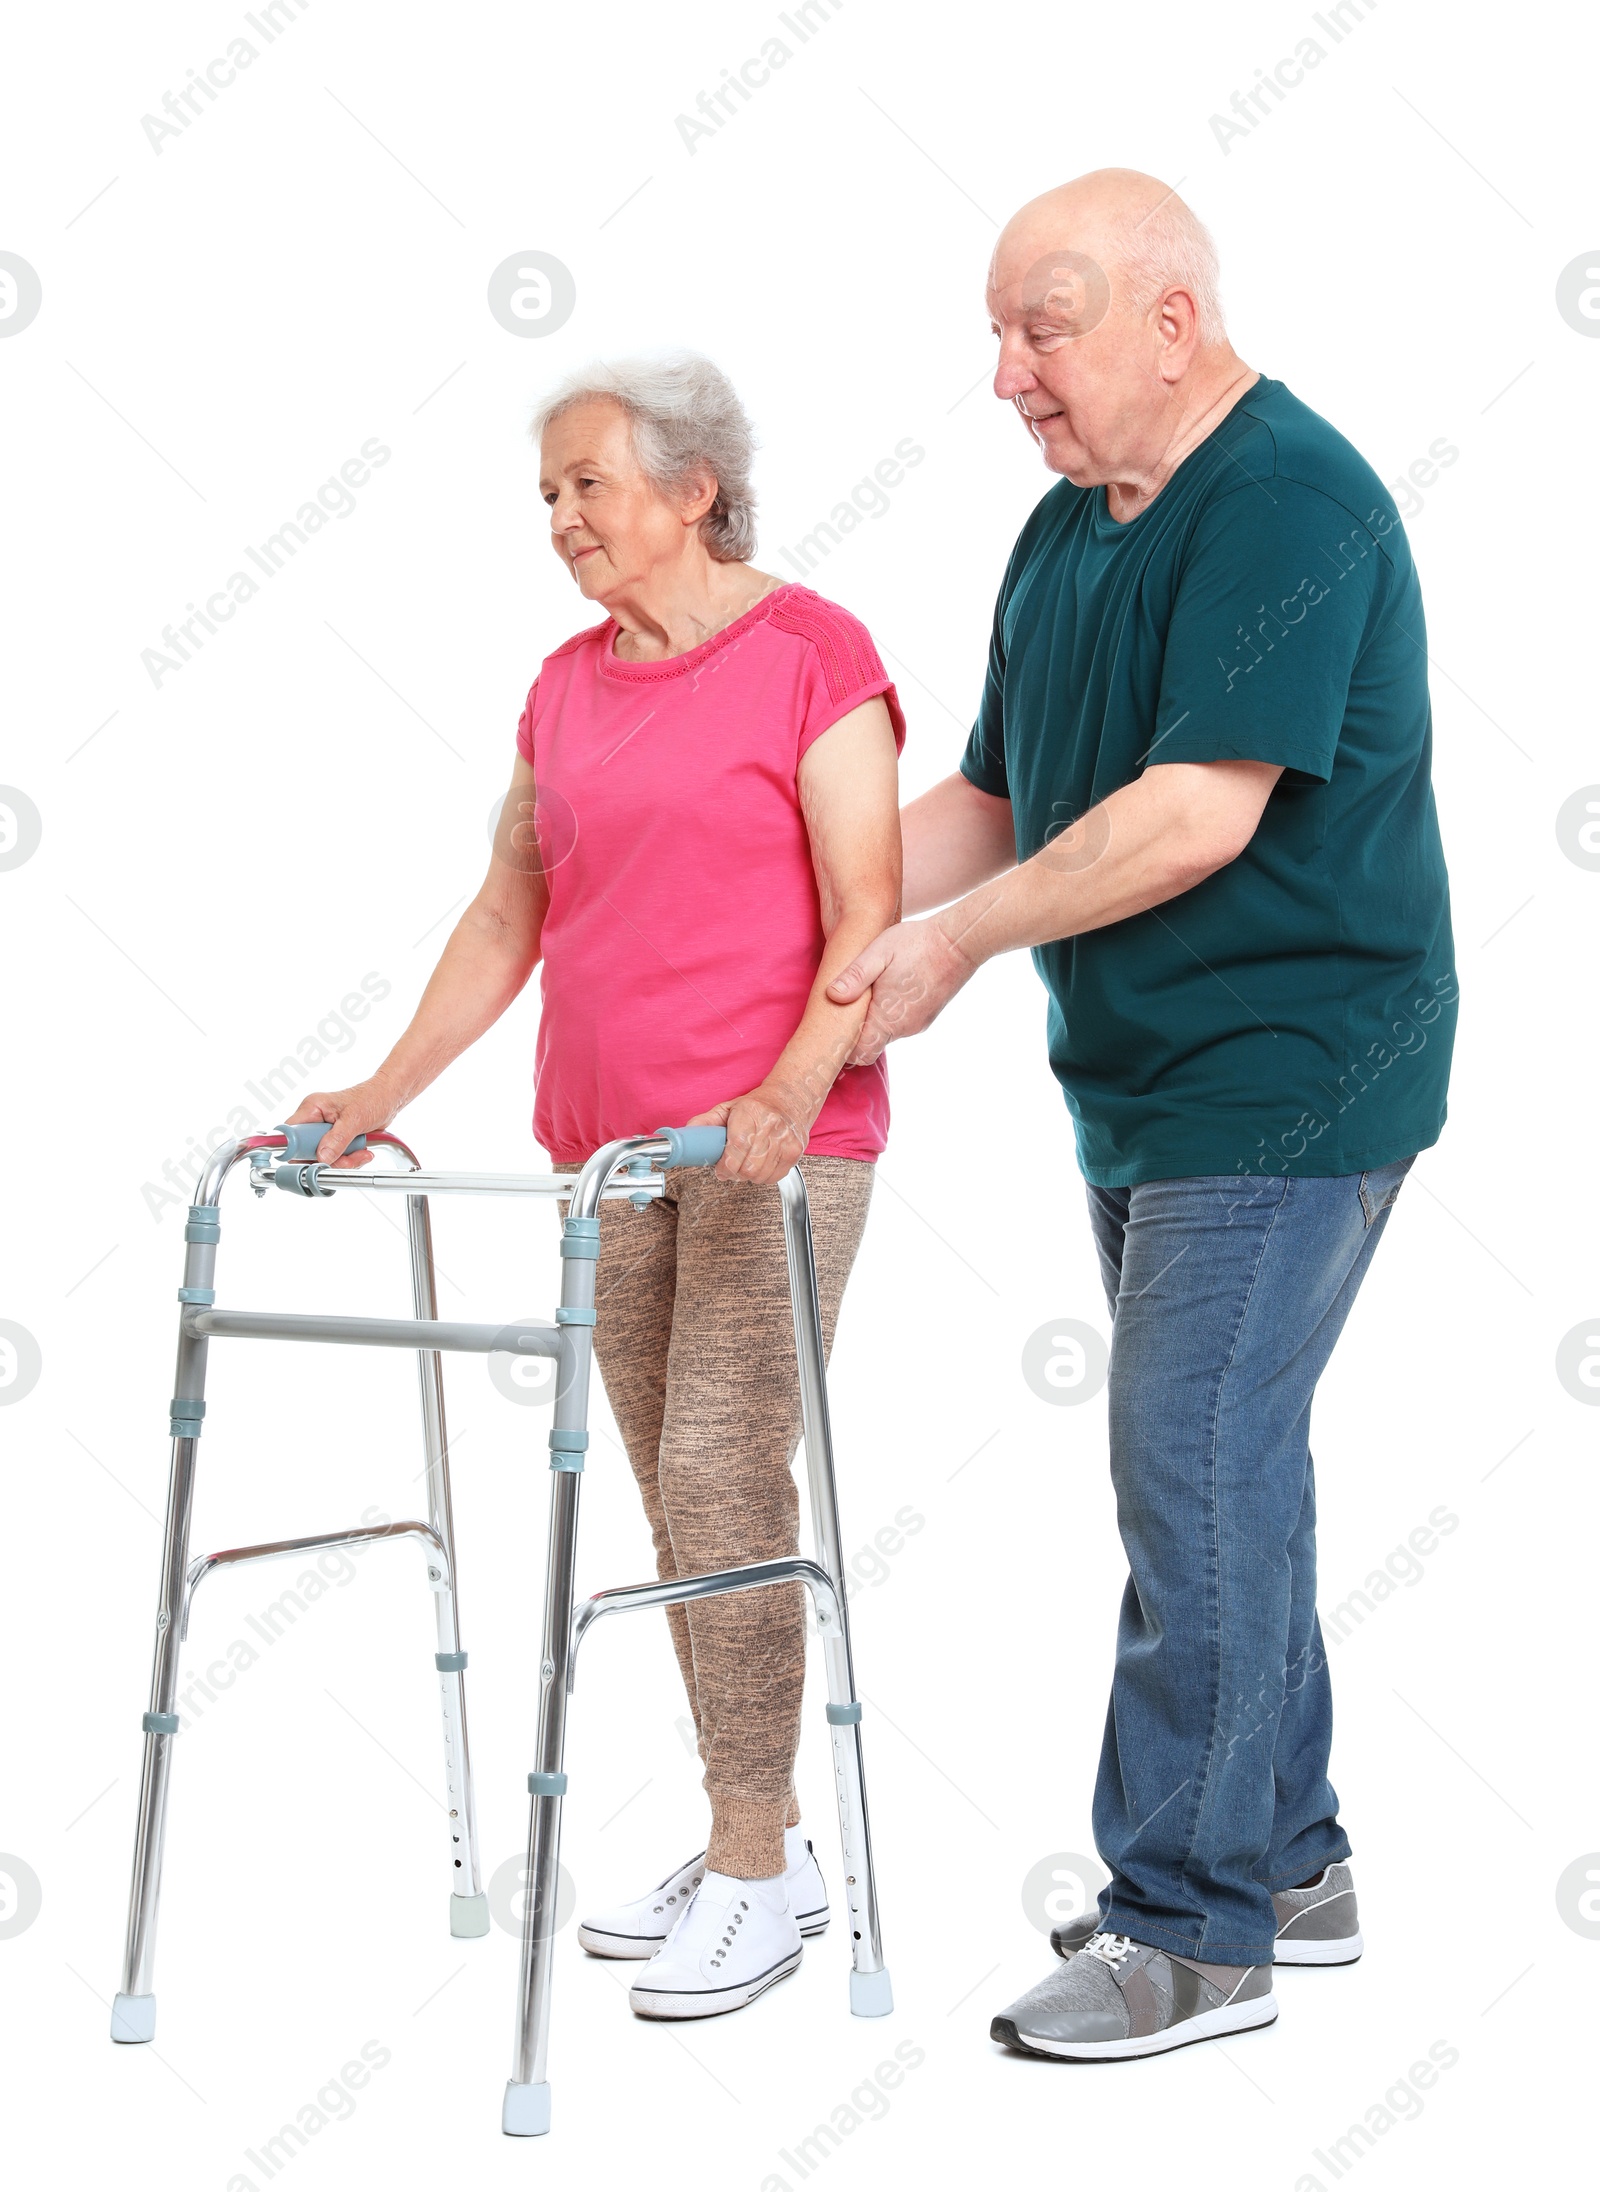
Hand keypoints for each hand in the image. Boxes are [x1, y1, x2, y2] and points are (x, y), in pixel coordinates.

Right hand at [283, 1075, 405, 1168]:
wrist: (389, 1098)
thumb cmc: (373, 1097)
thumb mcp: (355, 1119)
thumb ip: (337, 1139)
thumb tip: (322, 1156)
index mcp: (312, 1108)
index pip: (291, 1134)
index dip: (297, 1149)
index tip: (313, 1159)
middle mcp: (315, 1120)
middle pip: (307, 1151)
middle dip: (329, 1159)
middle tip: (346, 1157)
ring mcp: (324, 1131)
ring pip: (323, 1158)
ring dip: (343, 1161)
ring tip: (360, 1152)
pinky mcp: (335, 1140)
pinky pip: (335, 1157)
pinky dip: (349, 1159)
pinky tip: (362, 1152)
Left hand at [689, 1082, 813, 1184]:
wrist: (792, 1098)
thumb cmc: (758, 1105)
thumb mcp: (729, 1108)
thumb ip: (706, 1122)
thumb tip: (687, 1134)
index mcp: (750, 1112)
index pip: (737, 1146)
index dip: (726, 1165)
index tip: (720, 1170)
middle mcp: (770, 1125)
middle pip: (748, 1167)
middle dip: (735, 1173)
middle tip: (730, 1168)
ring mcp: (785, 1140)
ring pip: (760, 1175)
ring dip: (748, 1176)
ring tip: (745, 1164)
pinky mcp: (795, 1152)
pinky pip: (774, 1177)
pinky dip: (763, 1177)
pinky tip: (760, 1165)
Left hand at [826, 916, 977, 1064]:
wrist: (959, 942)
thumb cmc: (916, 944)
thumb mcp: (878, 953)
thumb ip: (854, 977)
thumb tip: (832, 995)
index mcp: (888, 1018)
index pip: (860, 1054)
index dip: (845, 1046)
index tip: (833, 1029)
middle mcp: (904, 1028)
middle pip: (872, 1044)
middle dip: (857, 1031)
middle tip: (845, 1006)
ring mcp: (918, 1024)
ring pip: (886, 1033)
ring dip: (874, 1019)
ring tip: (868, 993)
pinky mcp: (927, 1016)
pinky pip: (901, 1024)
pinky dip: (890, 1014)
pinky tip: (888, 989)